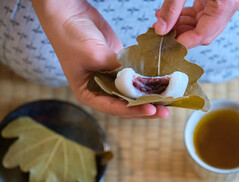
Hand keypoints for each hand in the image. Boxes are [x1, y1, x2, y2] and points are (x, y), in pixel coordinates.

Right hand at [32, 0, 169, 118]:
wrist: (70, 14)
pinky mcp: (119, 66)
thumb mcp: (93, 55)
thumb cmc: (72, 37)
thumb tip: (140, 79)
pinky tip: (161, 82)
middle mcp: (100, 89)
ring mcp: (110, 78)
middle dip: (145, 107)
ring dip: (148, 96)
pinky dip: (147, 79)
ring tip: (167, 99)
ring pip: (132, 92)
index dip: (133, 110)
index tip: (151, 109)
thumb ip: (116, 68)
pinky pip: (135, 76)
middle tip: (164, 110)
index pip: (112, 107)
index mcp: (88, 93)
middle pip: (125, 105)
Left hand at [154, 0, 238, 48]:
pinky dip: (186, 17)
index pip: (202, 35)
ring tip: (160, 23)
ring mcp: (224, 3)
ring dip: (180, 26)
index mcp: (225, 3)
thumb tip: (160, 29)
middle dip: (180, 36)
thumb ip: (172, 7)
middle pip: (203, 33)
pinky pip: (202, 15)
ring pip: (201, 25)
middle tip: (160, 35)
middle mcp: (229, 5)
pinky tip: (170, 16)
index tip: (164, 47)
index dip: (182, 43)